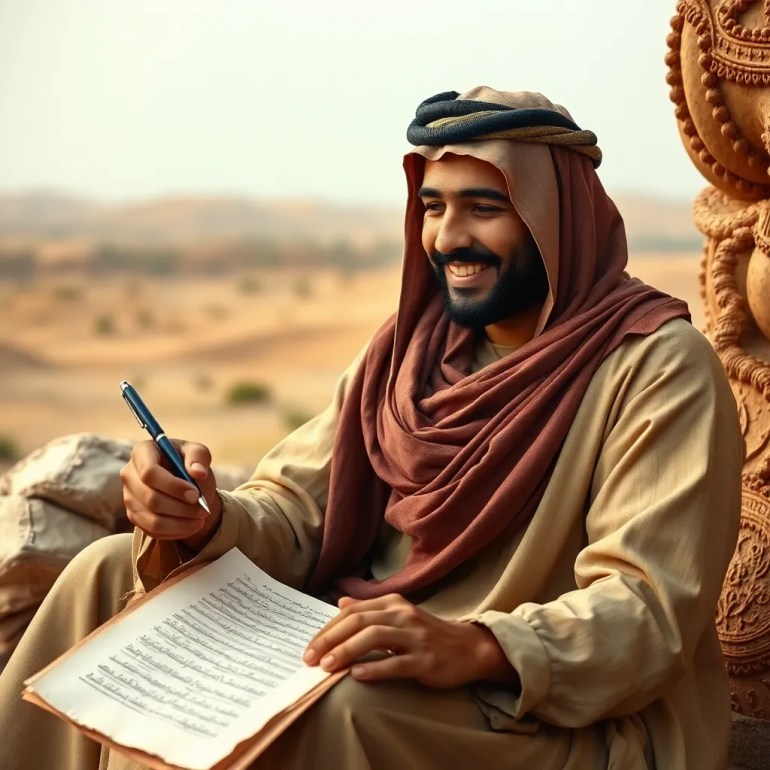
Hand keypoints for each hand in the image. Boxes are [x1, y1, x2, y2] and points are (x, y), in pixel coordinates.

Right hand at [120, 439, 221, 548]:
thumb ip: (199, 457)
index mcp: (143, 452)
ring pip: (152, 519)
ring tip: (201, 519)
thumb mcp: (199, 453)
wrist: (185, 484)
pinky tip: (191, 525)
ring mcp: (129, 497)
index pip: (149, 473)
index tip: (195, 494)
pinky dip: (175, 531)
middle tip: (203, 509)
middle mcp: (129, 474)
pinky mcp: (134, 516)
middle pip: (150, 498)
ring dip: (180, 523)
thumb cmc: (189, 464)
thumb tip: (198, 472)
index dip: (173, 486)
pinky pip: (152, 531)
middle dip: (180, 508)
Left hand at [303, 594, 516, 688]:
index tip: (308, 646)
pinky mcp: (426, 659)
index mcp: (393, 603)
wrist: (469, 648)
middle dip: (329, 639)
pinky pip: (397, 663)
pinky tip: (357, 676)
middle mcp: (403, 615)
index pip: (352, 611)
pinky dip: (375, 668)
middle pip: (359, 621)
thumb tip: (340, 602)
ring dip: (346, 651)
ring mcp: (416, 636)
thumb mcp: (399, 616)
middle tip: (309, 657)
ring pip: (375, 637)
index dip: (328, 628)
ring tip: (327, 666)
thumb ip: (370, 610)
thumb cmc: (428, 634)